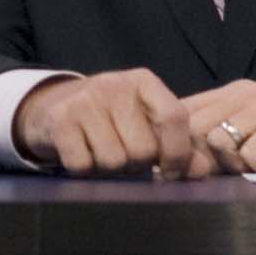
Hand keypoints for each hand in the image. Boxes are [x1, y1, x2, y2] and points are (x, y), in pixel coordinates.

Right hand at [13, 67, 208, 177]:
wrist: (52, 107)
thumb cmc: (110, 119)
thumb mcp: (145, 123)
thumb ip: (178, 146)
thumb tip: (203, 170)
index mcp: (143, 81)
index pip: (174, 118)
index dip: (177, 154)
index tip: (170, 173)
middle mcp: (115, 84)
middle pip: (143, 150)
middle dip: (136, 165)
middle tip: (125, 156)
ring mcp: (84, 100)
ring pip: (114, 162)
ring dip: (109, 170)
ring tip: (101, 153)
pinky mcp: (59, 120)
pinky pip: (83, 166)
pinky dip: (83, 170)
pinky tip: (81, 154)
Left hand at [179, 82, 255, 174]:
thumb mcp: (254, 133)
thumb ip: (219, 139)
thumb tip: (175, 163)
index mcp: (235, 93)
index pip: (184, 110)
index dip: (177, 142)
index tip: (185, 167)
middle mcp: (247, 93)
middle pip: (195, 127)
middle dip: (205, 158)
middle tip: (232, 170)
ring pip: (220, 141)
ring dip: (238, 163)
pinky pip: (253, 155)